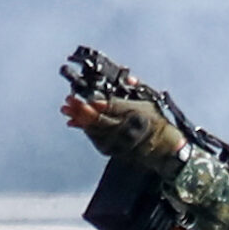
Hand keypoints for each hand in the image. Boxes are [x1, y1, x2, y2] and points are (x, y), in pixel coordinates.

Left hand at [62, 94, 184, 169]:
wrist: (161, 146)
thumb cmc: (155, 120)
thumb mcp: (148, 101)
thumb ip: (137, 89)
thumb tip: (130, 78)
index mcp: (138, 117)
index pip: (115, 111)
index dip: (99, 106)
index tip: (85, 100)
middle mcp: (129, 132)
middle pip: (101, 121)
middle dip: (82, 111)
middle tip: (68, 102)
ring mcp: (121, 143)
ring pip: (96, 131)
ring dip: (79, 121)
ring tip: (66, 111)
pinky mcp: (114, 150)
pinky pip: (96, 139)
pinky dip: (85, 130)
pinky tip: (75, 123)